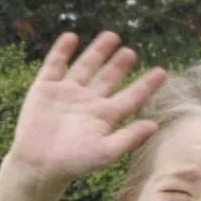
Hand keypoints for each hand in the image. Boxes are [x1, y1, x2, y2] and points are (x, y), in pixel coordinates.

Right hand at [4, 31, 165, 185]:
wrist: (37, 165)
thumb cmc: (73, 163)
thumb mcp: (105, 153)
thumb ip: (129, 138)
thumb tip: (154, 125)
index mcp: (104, 116)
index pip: (130, 96)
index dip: (146, 84)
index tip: (162, 72)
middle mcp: (87, 102)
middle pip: (108, 77)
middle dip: (120, 64)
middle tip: (131, 52)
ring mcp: (66, 93)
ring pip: (85, 66)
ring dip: (97, 51)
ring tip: (112, 36)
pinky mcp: (45, 89)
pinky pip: (54, 65)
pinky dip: (61, 51)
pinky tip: (71, 37)